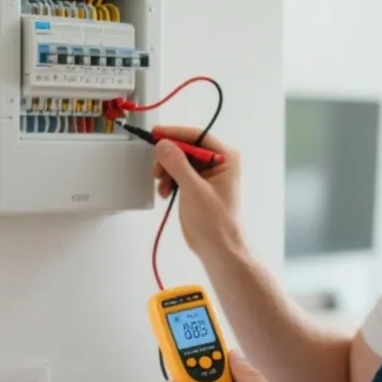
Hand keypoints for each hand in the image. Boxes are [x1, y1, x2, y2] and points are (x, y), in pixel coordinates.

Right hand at [150, 125, 240, 257]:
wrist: (217, 247)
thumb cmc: (214, 220)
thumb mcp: (194, 190)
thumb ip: (178, 164)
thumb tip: (163, 144)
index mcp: (225, 158)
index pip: (197, 136)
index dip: (175, 134)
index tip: (155, 135)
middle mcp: (216, 163)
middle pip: (185, 148)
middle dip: (168, 158)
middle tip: (156, 170)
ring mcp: (205, 175)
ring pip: (178, 161)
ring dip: (166, 171)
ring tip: (162, 186)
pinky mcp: (195, 186)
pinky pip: (177, 174)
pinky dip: (168, 181)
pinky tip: (165, 193)